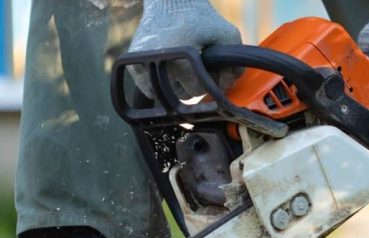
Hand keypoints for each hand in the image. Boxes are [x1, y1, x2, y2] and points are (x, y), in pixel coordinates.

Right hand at [128, 0, 242, 98]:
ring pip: (166, 97)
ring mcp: (141, 66)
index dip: (210, 82)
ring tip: (185, 67)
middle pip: (182, 95)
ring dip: (178, 87)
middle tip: (198, 65)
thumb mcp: (225, 33)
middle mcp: (157, 64)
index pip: (198, 89)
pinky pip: (150, 91)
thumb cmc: (199, 17)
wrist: (169, 2)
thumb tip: (229, 87)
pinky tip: (171, 71)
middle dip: (195, 85)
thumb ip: (235, 62)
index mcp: (178, 58)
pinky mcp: (132, 66)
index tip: (214, 69)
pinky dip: (161, 86)